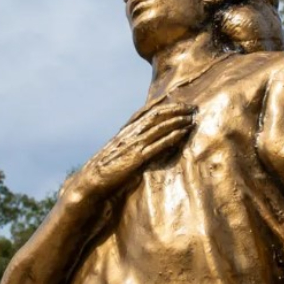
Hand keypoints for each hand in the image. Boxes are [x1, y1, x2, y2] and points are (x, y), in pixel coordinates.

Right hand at [71, 103, 195, 200]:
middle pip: (156, 116)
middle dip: (175, 110)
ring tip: (190, 118)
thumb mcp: (119, 151)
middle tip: (191, 107)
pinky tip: (182, 133)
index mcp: (127, 131)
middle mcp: (131, 134)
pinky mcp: (136, 158)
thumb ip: (132, 144)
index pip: (148, 113)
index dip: (166, 106)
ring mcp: (134, 145)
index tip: (180, 103)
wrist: (91, 180)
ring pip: (159, 128)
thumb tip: (147, 143)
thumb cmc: (106, 169)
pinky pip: (157, 145)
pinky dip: (171, 137)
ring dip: (177, 121)